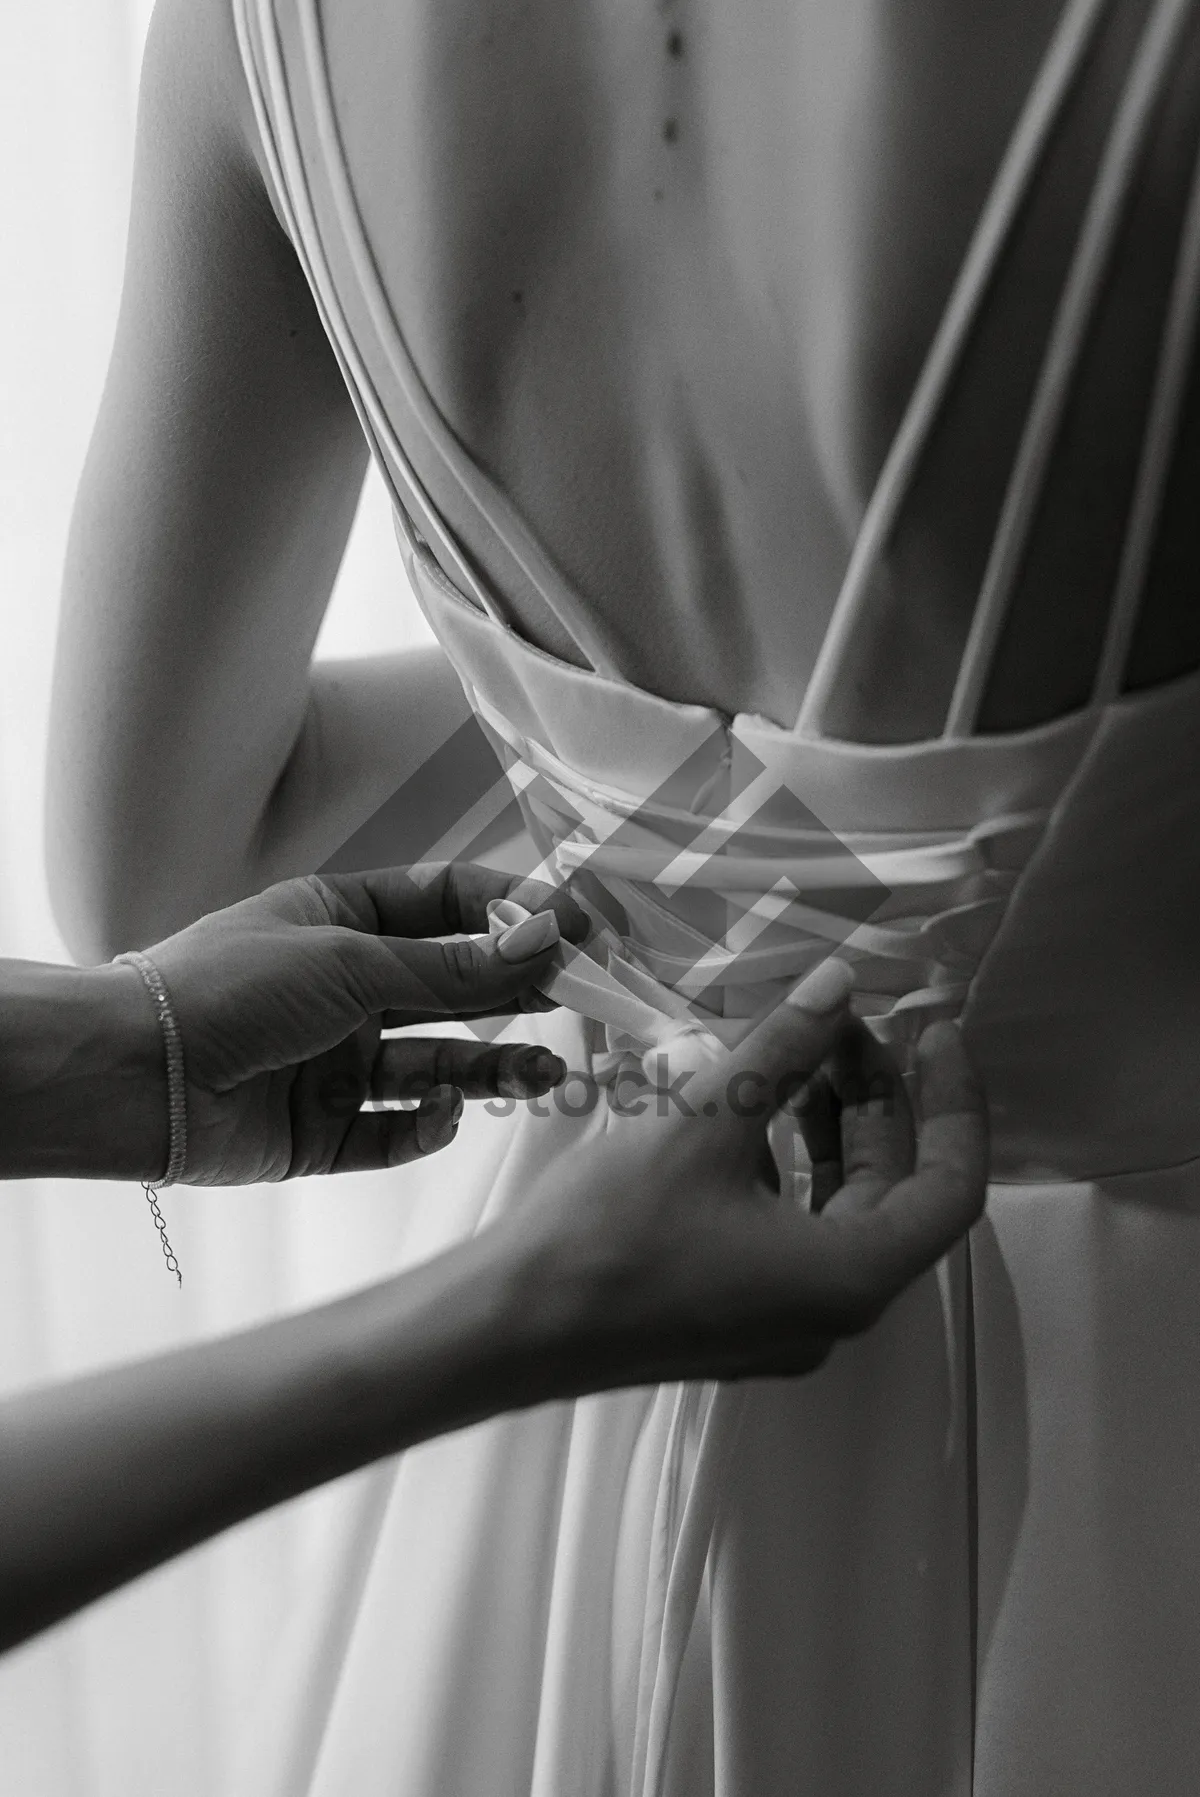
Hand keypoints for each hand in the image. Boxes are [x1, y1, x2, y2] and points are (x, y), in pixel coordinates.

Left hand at [119, 863, 588, 1184]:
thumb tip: (544, 942)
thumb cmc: (231, 988)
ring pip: (435, 1065)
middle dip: (516, 993)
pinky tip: (445, 1112)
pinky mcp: (323, 1131)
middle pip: (451, 989)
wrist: (137, 1077)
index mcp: (342, 922)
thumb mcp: (353, 963)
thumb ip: (453, 967)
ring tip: (547, 1073)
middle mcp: (344, 990)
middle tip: (585, 1000)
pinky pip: (394, 1131)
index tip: (574, 927)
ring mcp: (335, 1062)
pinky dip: (426, 1125)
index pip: (444, 907)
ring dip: (492, 1068)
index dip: (509, 915)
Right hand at [502, 960, 987, 1389]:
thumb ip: (785, 1049)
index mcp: (850, 1276)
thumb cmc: (612, 1234)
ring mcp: (782, 1323)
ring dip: (834, 1129)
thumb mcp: (708, 1123)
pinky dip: (790, 1167)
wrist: (507, 1328)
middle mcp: (833, 1311)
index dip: (956, 1100)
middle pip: (897, 1194)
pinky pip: (793, 1234)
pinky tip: (746, 1115)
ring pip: (841, 1212)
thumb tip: (839, 983)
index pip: (952, 1185)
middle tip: (846, 1023)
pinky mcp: (734, 1318)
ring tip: (801, 1054)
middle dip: (880, 1100)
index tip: (935, 1031)